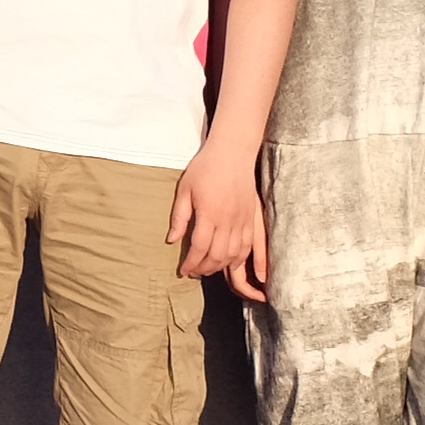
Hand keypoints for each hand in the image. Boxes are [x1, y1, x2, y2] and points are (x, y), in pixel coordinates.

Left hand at [169, 138, 270, 299]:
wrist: (233, 152)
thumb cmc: (205, 168)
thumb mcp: (185, 190)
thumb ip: (179, 218)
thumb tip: (172, 240)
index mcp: (210, 214)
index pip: (199, 248)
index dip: (191, 263)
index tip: (184, 271)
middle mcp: (229, 221)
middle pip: (217, 256)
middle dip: (205, 269)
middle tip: (194, 272)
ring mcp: (243, 221)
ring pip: (235, 255)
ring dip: (221, 267)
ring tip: (209, 269)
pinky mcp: (252, 218)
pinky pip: (250, 246)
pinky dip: (241, 260)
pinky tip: (232, 264)